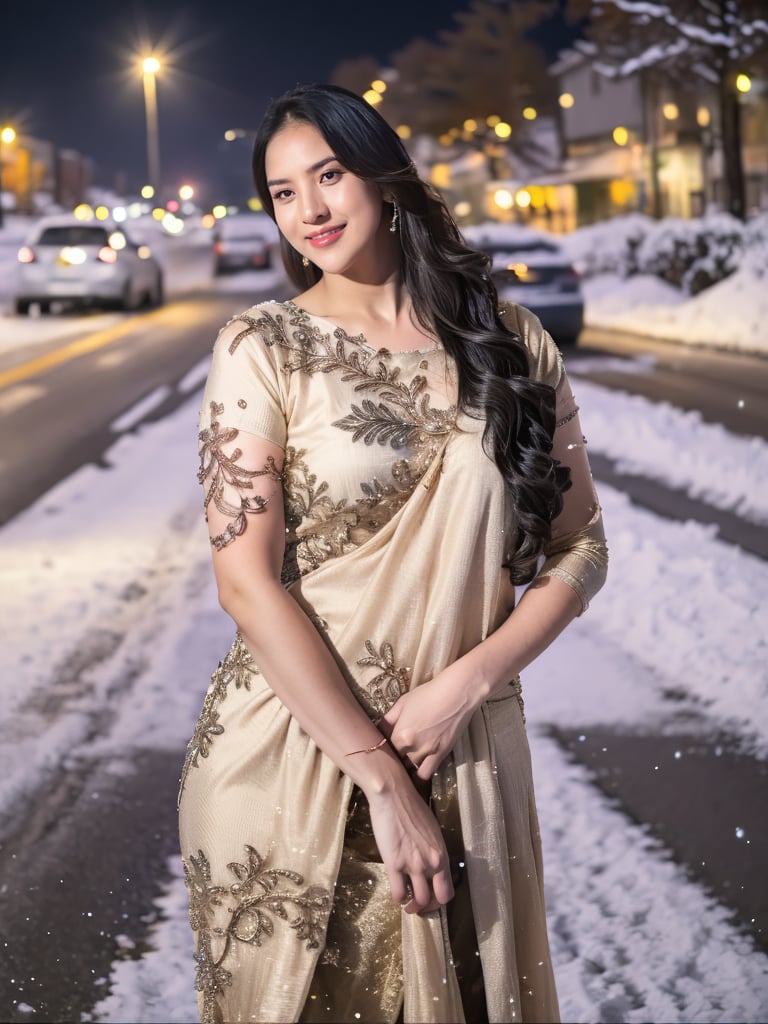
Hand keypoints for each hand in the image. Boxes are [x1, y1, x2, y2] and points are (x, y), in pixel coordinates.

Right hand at [366, 777, 453, 913]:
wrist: (393, 794)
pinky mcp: (394, 864)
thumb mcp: (431, 829)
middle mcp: (432, 862)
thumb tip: (430, 862)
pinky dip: (398, 898)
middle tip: (419, 906)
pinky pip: (398, 893)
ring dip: (412, 906)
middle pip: (438, 900)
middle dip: (429, 907)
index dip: (441, 898)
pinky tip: (396, 892)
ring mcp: (414, 865)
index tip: (432, 897)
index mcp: (442, 853)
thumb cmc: (411, 806)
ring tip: (406, 903)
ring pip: (419, 901)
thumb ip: (433, 849)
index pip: (449, 889)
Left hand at [379, 666, 477, 781]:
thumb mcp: (402, 703)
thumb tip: (377, 732)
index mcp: (399, 735)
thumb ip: (388, 720)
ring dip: (406, 770)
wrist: (456, 694)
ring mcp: (427, 753)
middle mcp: (412, 748)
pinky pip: (426, 775)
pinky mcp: (441, 755)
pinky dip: (419, 779)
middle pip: (397, 762)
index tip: (384, 748)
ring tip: (404, 769)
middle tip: (393, 758)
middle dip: (394, 761)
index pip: (385, 750)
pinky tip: (415, 780)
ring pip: (410, 771)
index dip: (384, 750)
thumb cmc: (427, 694)